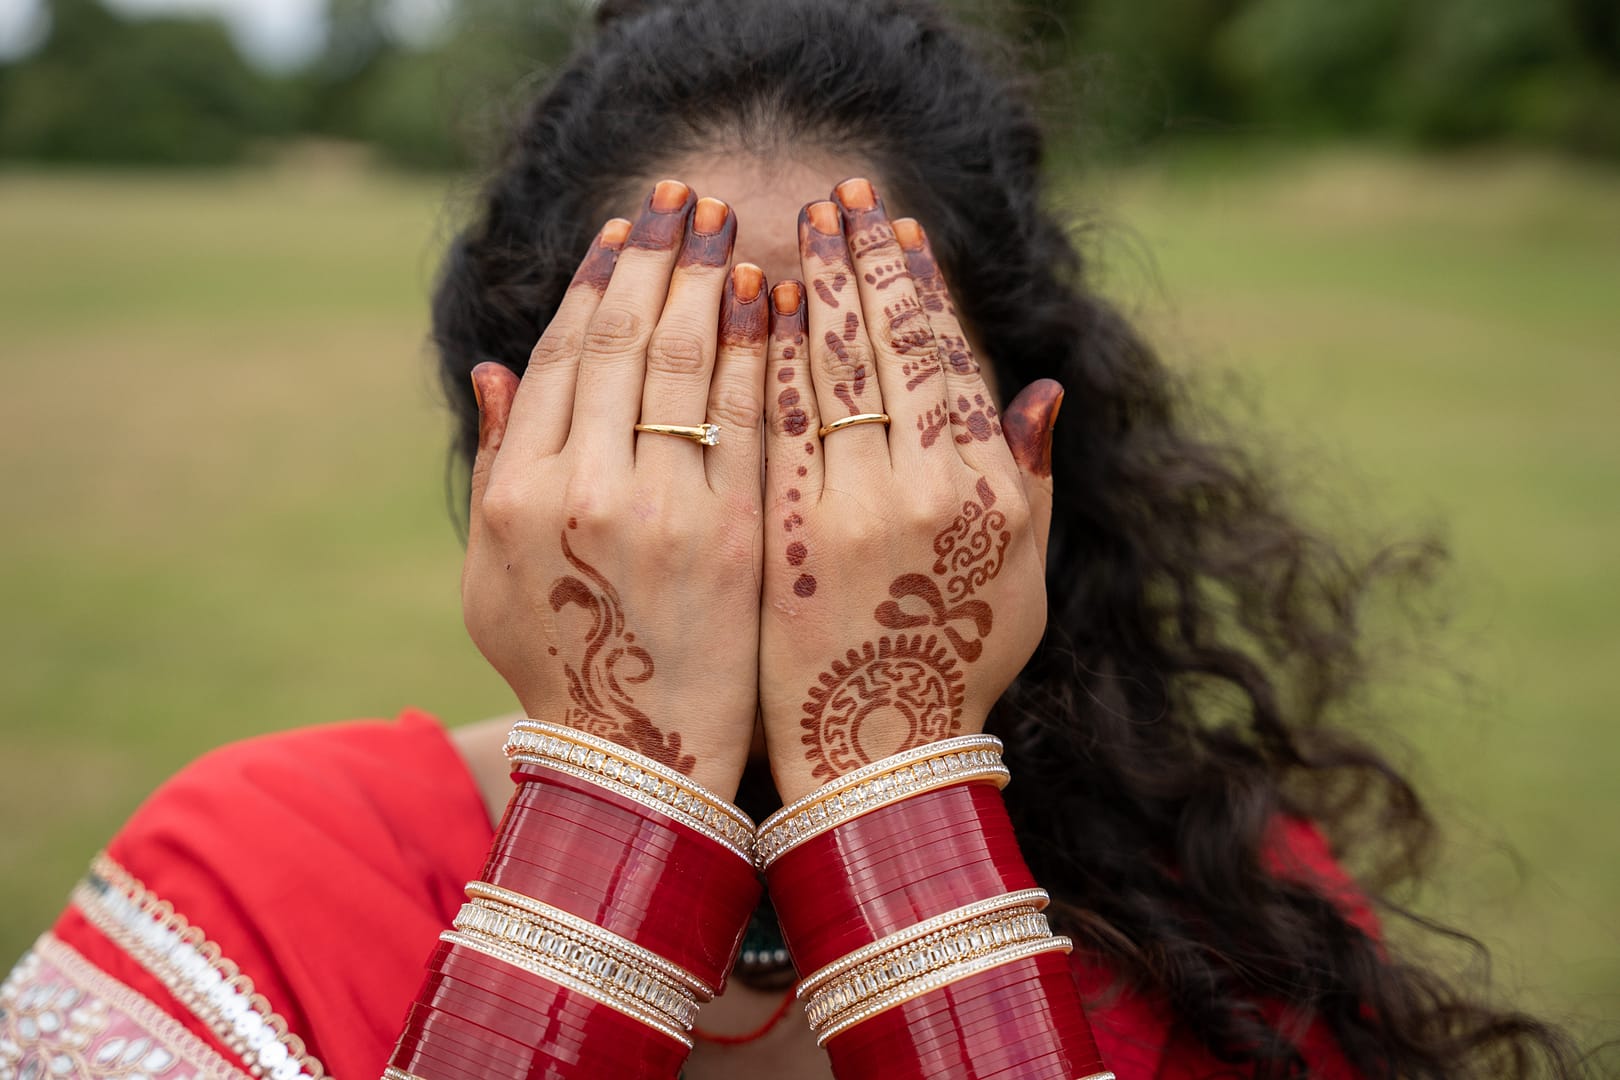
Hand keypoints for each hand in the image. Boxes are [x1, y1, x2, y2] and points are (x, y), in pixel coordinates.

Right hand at [463, 182, 767, 798]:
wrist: (639, 763)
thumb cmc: (561, 667)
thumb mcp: (489, 578)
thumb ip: (497, 465)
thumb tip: (495, 367)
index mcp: (515, 496)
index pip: (560, 358)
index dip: (594, 285)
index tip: (625, 232)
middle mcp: (579, 491)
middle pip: (621, 344)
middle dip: (656, 259)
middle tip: (683, 195)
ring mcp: (658, 512)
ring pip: (682, 366)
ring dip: (706, 281)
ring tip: (725, 221)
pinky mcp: (731, 535)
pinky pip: (744, 419)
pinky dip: (757, 349)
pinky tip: (771, 298)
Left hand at [758, 178, 1063, 802]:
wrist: (875, 755)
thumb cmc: (959, 666)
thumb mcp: (1024, 580)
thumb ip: (1032, 480)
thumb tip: (1041, 388)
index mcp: (986, 493)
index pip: (949, 361)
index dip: (922, 289)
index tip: (898, 232)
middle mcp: (921, 490)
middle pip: (887, 347)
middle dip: (861, 263)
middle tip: (840, 196)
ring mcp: (846, 510)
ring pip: (827, 372)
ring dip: (812, 290)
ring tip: (797, 229)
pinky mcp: (783, 533)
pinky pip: (773, 424)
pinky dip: (766, 359)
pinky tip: (757, 311)